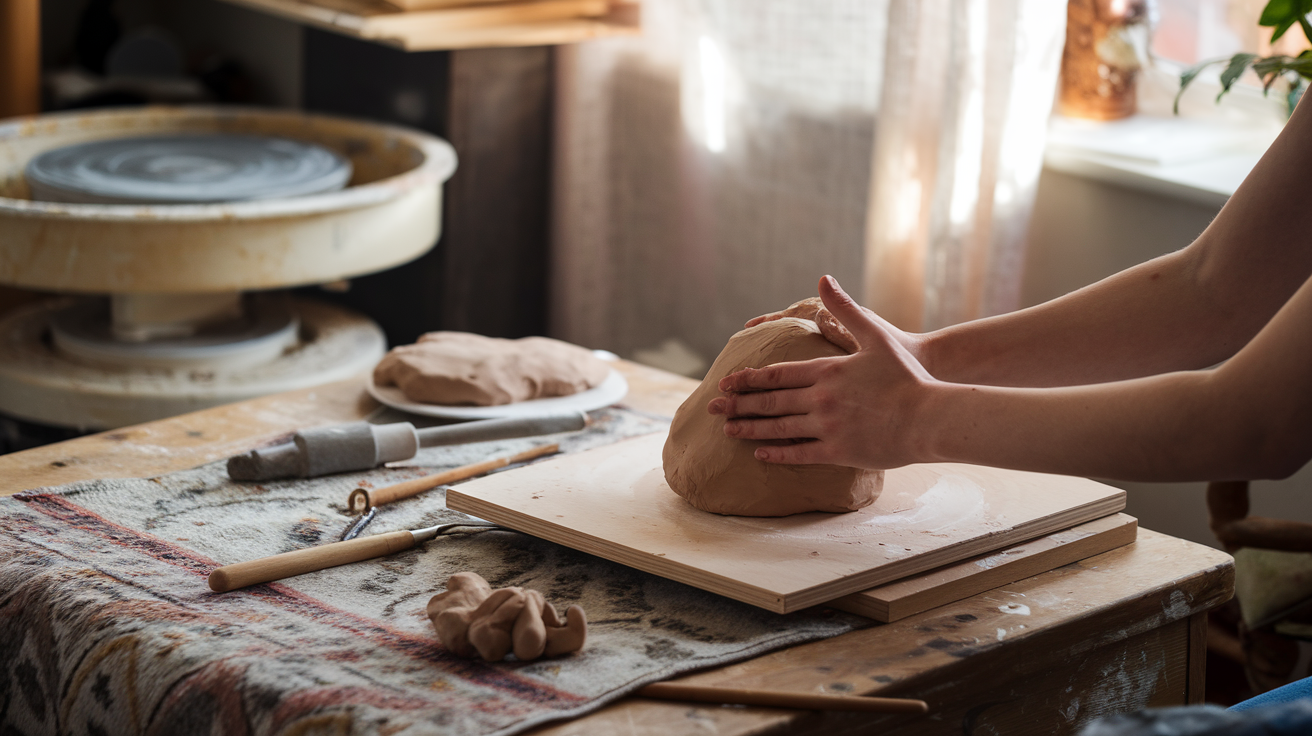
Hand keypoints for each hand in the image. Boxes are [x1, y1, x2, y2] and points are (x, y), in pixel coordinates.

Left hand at [707, 275, 935, 468]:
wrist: (931, 416)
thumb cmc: (906, 375)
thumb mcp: (874, 335)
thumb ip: (845, 309)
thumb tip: (823, 277)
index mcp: (826, 371)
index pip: (776, 374)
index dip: (748, 378)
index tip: (727, 381)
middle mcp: (821, 399)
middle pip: (770, 402)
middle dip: (738, 404)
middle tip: (712, 406)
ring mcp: (828, 427)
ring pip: (779, 429)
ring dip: (750, 428)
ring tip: (727, 429)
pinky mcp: (839, 451)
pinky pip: (800, 454)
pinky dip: (777, 454)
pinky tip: (760, 454)